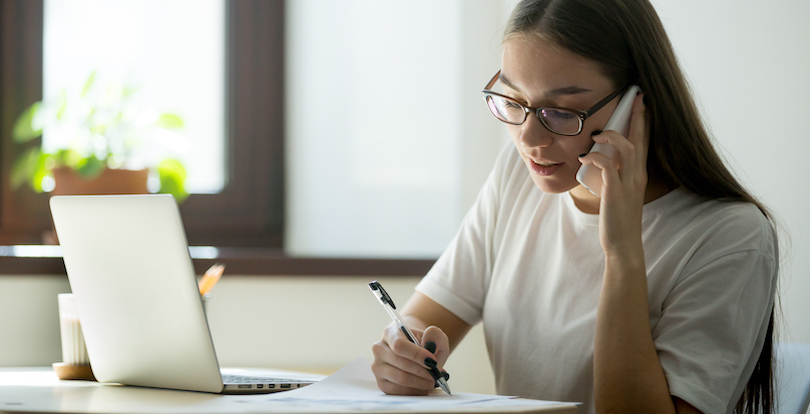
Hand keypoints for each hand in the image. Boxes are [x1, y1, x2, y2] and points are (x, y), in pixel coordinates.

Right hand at [371, 324, 449, 394]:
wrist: (415, 352)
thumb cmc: (424, 344)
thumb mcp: (434, 336)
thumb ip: (435, 335)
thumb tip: (429, 344)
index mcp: (390, 333)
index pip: (399, 345)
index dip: (416, 354)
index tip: (432, 361)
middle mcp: (379, 349)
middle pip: (399, 363)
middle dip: (422, 371)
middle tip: (437, 374)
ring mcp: (378, 367)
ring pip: (399, 378)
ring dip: (420, 382)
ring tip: (432, 381)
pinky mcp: (381, 383)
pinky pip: (398, 391)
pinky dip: (415, 391)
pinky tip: (424, 387)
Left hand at [578, 93, 648, 255]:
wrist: (623, 244)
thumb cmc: (617, 219)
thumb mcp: (618, 192)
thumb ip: (614, 175)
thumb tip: (600, 161)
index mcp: (638, 175)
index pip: (644, 143)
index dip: (643, 123)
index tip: (642, 104)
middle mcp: (637, 176)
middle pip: (640, 140)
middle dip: (638, 117)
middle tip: (636, 97)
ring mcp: (628, 184)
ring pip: (628, 149)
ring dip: (613, 137)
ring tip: (598, 134)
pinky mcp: (616, 192)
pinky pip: (608, 167)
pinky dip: (597, 158)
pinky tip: (586, 157)